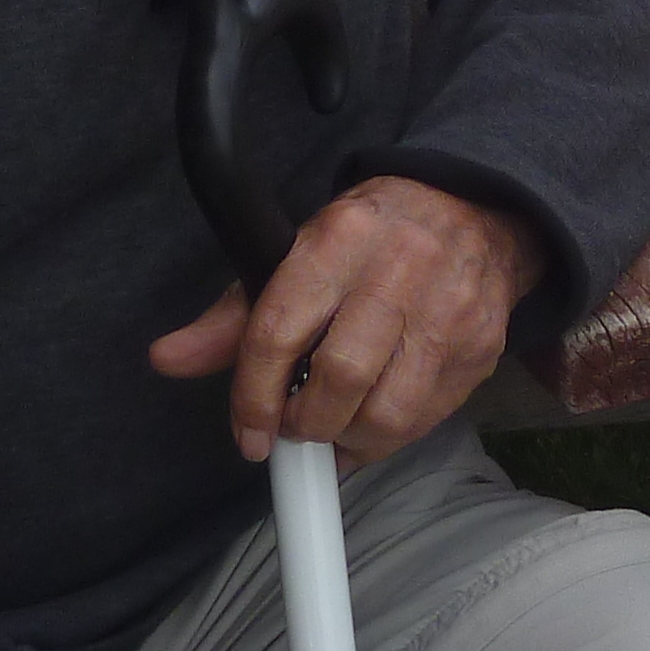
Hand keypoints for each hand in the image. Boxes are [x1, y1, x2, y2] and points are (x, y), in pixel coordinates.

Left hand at [149, 176, 541, 464]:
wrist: (471, 211)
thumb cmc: (369, 241)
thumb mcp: (297, 256)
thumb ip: (233, 317)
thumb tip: (168, 359)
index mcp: (339, 236)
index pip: (279, 330)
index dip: (254, 397)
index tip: (250, 435)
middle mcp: (400, 267)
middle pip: (340, 377)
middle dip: (307, 423)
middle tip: (298, 427)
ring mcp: (449, 309)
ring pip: (388, 412)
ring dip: (350, 439)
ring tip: (337, 427)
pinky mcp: (481, 346)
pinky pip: (427, 419)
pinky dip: (390, 439)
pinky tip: (373, 423)